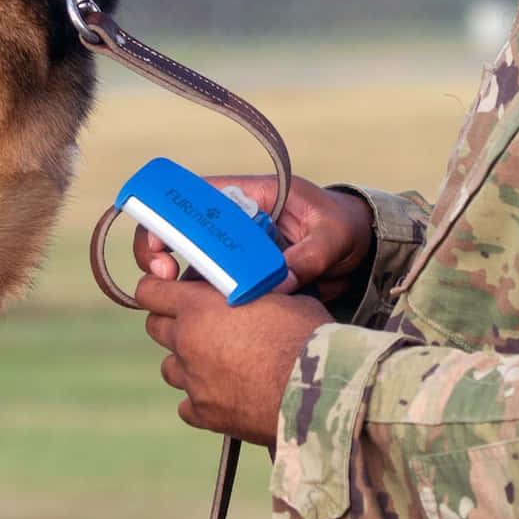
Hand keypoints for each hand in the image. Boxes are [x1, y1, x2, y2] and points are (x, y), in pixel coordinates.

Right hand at [132, 174, 373, 304]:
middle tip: (161, 277)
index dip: (166, 215)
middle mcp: (232, 222)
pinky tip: (196, 323)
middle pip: (176, 230)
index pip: (194, 196)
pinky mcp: (240, 278)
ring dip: (173, 284)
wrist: (360, 251)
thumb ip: (309, 256)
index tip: (161, 245)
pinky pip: (210, 289)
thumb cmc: (343, 227)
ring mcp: (233, 251)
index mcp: (248, 196)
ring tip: (173, 307)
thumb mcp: (332, 236)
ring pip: (188, 263)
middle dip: (157, 251)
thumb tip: (280, 285)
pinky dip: (197, 304)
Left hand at [137, 274, 332, 447]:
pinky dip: (201, 400)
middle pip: (156, 329)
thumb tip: (256, 287)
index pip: (150, 292)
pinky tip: (225, 395)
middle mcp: (187, 343)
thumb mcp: (281, 297)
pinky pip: (188, 406)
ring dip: (185, 363)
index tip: (163, 291)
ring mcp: (193, 382)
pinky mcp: (205, 415)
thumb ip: (252, 293)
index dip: (155, 289)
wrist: (320, 391)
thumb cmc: (307, 337)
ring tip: (215, 363)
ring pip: (170, 369)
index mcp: (199, 307)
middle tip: (198, 324)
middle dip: (172, 324)